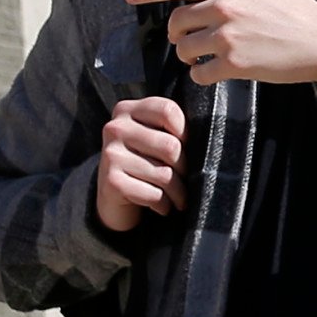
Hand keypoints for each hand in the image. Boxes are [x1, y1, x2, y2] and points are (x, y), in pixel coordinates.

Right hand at [94, 94, 189, 233]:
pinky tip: (162, 205)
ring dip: (178, 193)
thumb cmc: (143, 162)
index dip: (185, 131)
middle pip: (171, 146)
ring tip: (178, 197)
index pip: (167, 111)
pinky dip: (164, 205)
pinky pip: (154, 195)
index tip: (186, 146)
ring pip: (165, 175)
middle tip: (184, 179)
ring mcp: (111, 155)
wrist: (112, 195)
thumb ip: (170, 129)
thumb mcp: (153, 137)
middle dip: (184, 169)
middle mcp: (115, 129)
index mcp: (127, 110)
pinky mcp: (111, 182)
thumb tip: (205, 139)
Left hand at [124, 0, 316, 86]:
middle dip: (177, 33)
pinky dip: (201, 75)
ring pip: (184, 49)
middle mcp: (224, 6)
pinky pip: (199, 73)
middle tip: (187, 39)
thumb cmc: (296, 7)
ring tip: (203, 56)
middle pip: (176, 22)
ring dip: (188, 56)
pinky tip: (213, 72)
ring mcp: (228, 36)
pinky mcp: (235, 64)